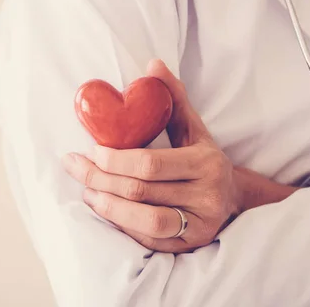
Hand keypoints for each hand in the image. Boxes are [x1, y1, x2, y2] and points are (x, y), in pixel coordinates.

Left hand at [63, 60, 295, 252]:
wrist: (234, 199)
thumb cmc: (204, 158)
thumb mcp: (193, 128)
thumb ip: (173, 98)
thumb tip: (152, 65)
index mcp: (206, 163)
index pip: (150, 164)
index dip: (114, 160)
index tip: (91, 150)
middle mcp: (207, 196)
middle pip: (141, 192)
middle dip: (100, 179)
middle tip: (76, 167)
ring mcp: (198, 225)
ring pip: (145, 220)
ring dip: (108, 206)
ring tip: (87, 191)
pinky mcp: (188, 245)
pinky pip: (149, 240)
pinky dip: (122, 225)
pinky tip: (105, 210)